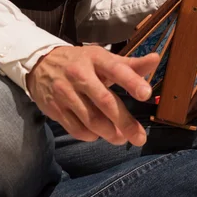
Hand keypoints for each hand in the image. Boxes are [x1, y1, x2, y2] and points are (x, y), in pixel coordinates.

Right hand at [26, 46, 159, 145]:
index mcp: (96, 59)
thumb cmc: (81, 62)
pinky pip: (77, 129)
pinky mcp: (55, 109)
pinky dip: (91, 135)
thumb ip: (131, 64)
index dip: (132, 82)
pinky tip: (100, 135)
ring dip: (110, 133)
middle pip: (105, 101)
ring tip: (122, 138)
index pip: (116, 70)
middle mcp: (79, 75)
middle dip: (124, 122)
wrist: (40, 64)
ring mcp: (65, 93)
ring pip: (91, 119)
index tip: (146, 94)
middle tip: (139, 137)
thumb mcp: (103, 58)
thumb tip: (156, 59)